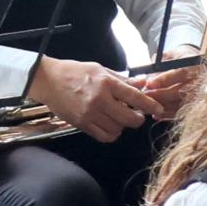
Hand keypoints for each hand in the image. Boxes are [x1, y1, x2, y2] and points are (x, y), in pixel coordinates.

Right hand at [26, 57, 154, 139]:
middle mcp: (99, 100)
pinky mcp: (81, 124)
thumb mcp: (100, 69)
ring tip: (118, 117)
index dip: (150, 105)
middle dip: (138, 119)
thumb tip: (143, 83)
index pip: (135, 97)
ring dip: (122, 126)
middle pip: (129, 119)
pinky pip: (104, 136)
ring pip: (117, 130)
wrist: (48, 81)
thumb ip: (123, 79)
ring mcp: (89, 114)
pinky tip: (109, 125)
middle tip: (137, 115)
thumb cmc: (75, 72)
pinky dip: (111, 133)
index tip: (158, 108)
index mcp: (106, 83)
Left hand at [135, 64, 199, 111]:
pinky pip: (183, 113)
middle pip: (181, 91)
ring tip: (149, 105)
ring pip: (181, 104)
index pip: (181, 73)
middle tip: (146, 95)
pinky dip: (169, 115)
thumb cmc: (181, 59)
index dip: (164, 79)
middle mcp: (201, 81)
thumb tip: (148, 73)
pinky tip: (158, 114)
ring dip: (163, 107)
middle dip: (161, 95)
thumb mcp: (172, 54)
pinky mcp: (197, 106)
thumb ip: (161, 61)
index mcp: (196, 65)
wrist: (197, 66)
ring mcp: (201, 95)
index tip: (149, 83)